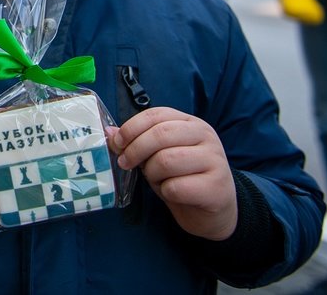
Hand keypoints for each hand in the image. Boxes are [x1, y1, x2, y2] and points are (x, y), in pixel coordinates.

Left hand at [110, 107, 237, 240]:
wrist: (214, 211)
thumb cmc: (183, 179)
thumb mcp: (158, 156)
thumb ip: (138, 143)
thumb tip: (110, 133)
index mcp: (191, 123)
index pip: (156, 115)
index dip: (131, 128)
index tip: (118, 144)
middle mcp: (206, 137)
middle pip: (160, 135)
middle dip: (136, 151)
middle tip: (125, 164)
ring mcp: (215, 160)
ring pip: (167, 161)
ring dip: (153, 174)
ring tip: (157, 180)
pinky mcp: (216, 187)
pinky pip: (176, 187)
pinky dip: (166, 192)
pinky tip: (173, 193)